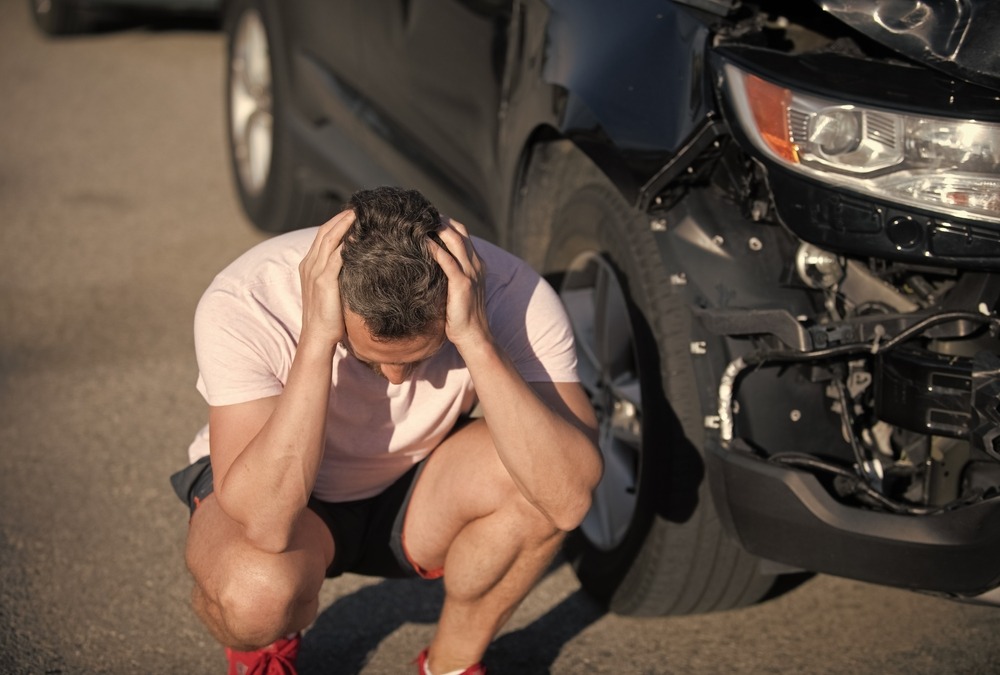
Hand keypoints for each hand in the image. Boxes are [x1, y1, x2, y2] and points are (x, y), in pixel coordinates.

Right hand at [298, 210, 354, 348]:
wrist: (317, 336)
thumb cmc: (328, 317)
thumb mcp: (330, 289)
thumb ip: (338, 274)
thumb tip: (357, 262)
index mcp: (309, 265)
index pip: (322, 236)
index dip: (337, 223)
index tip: (353, 214)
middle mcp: (309, 265)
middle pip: (324, 232)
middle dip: (341, 218)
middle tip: (358, 208)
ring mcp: (315, 272)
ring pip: (329, 240)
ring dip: (344, 225)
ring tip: (358, 214)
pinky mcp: (324, 281)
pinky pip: (336, 257)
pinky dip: (346, 244)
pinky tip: (358, 237)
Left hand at [429, 217, 491, 350]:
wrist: (474, 336)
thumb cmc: (462, 317)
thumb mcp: (458, 291)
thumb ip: (449, 276)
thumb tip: (428, 267)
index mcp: (477, 264)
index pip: (463, 235)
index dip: (447, 223)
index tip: (428, 218)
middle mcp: (476, 265)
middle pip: (460, 232)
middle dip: (441, 220)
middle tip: (421, 214)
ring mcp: (471, 273)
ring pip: (455, 240)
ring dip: (438, 228)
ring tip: (419, 221)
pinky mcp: (462, 283)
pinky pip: (447, 260)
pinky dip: (435, 248)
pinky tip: (422, 242)